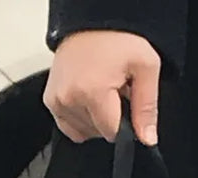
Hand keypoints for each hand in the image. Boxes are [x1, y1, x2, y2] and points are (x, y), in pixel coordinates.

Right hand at [44, 31, 160, 144]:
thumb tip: (147, 138)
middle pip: (99, 134)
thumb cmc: (116, 37)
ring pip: (85, 132)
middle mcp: (69, 98)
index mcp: (91, 92)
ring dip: (96, 118)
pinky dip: (81, 119)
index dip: (126, 122)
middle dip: (111, 117)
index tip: (125, 100)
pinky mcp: (50, 101)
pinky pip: (70, 127)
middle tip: (114, 89)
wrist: (91, 19)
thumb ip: (147, 107)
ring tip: (100, 89)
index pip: (113, 133)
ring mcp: (57, 101)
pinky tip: (88, 98)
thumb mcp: (145, 66)